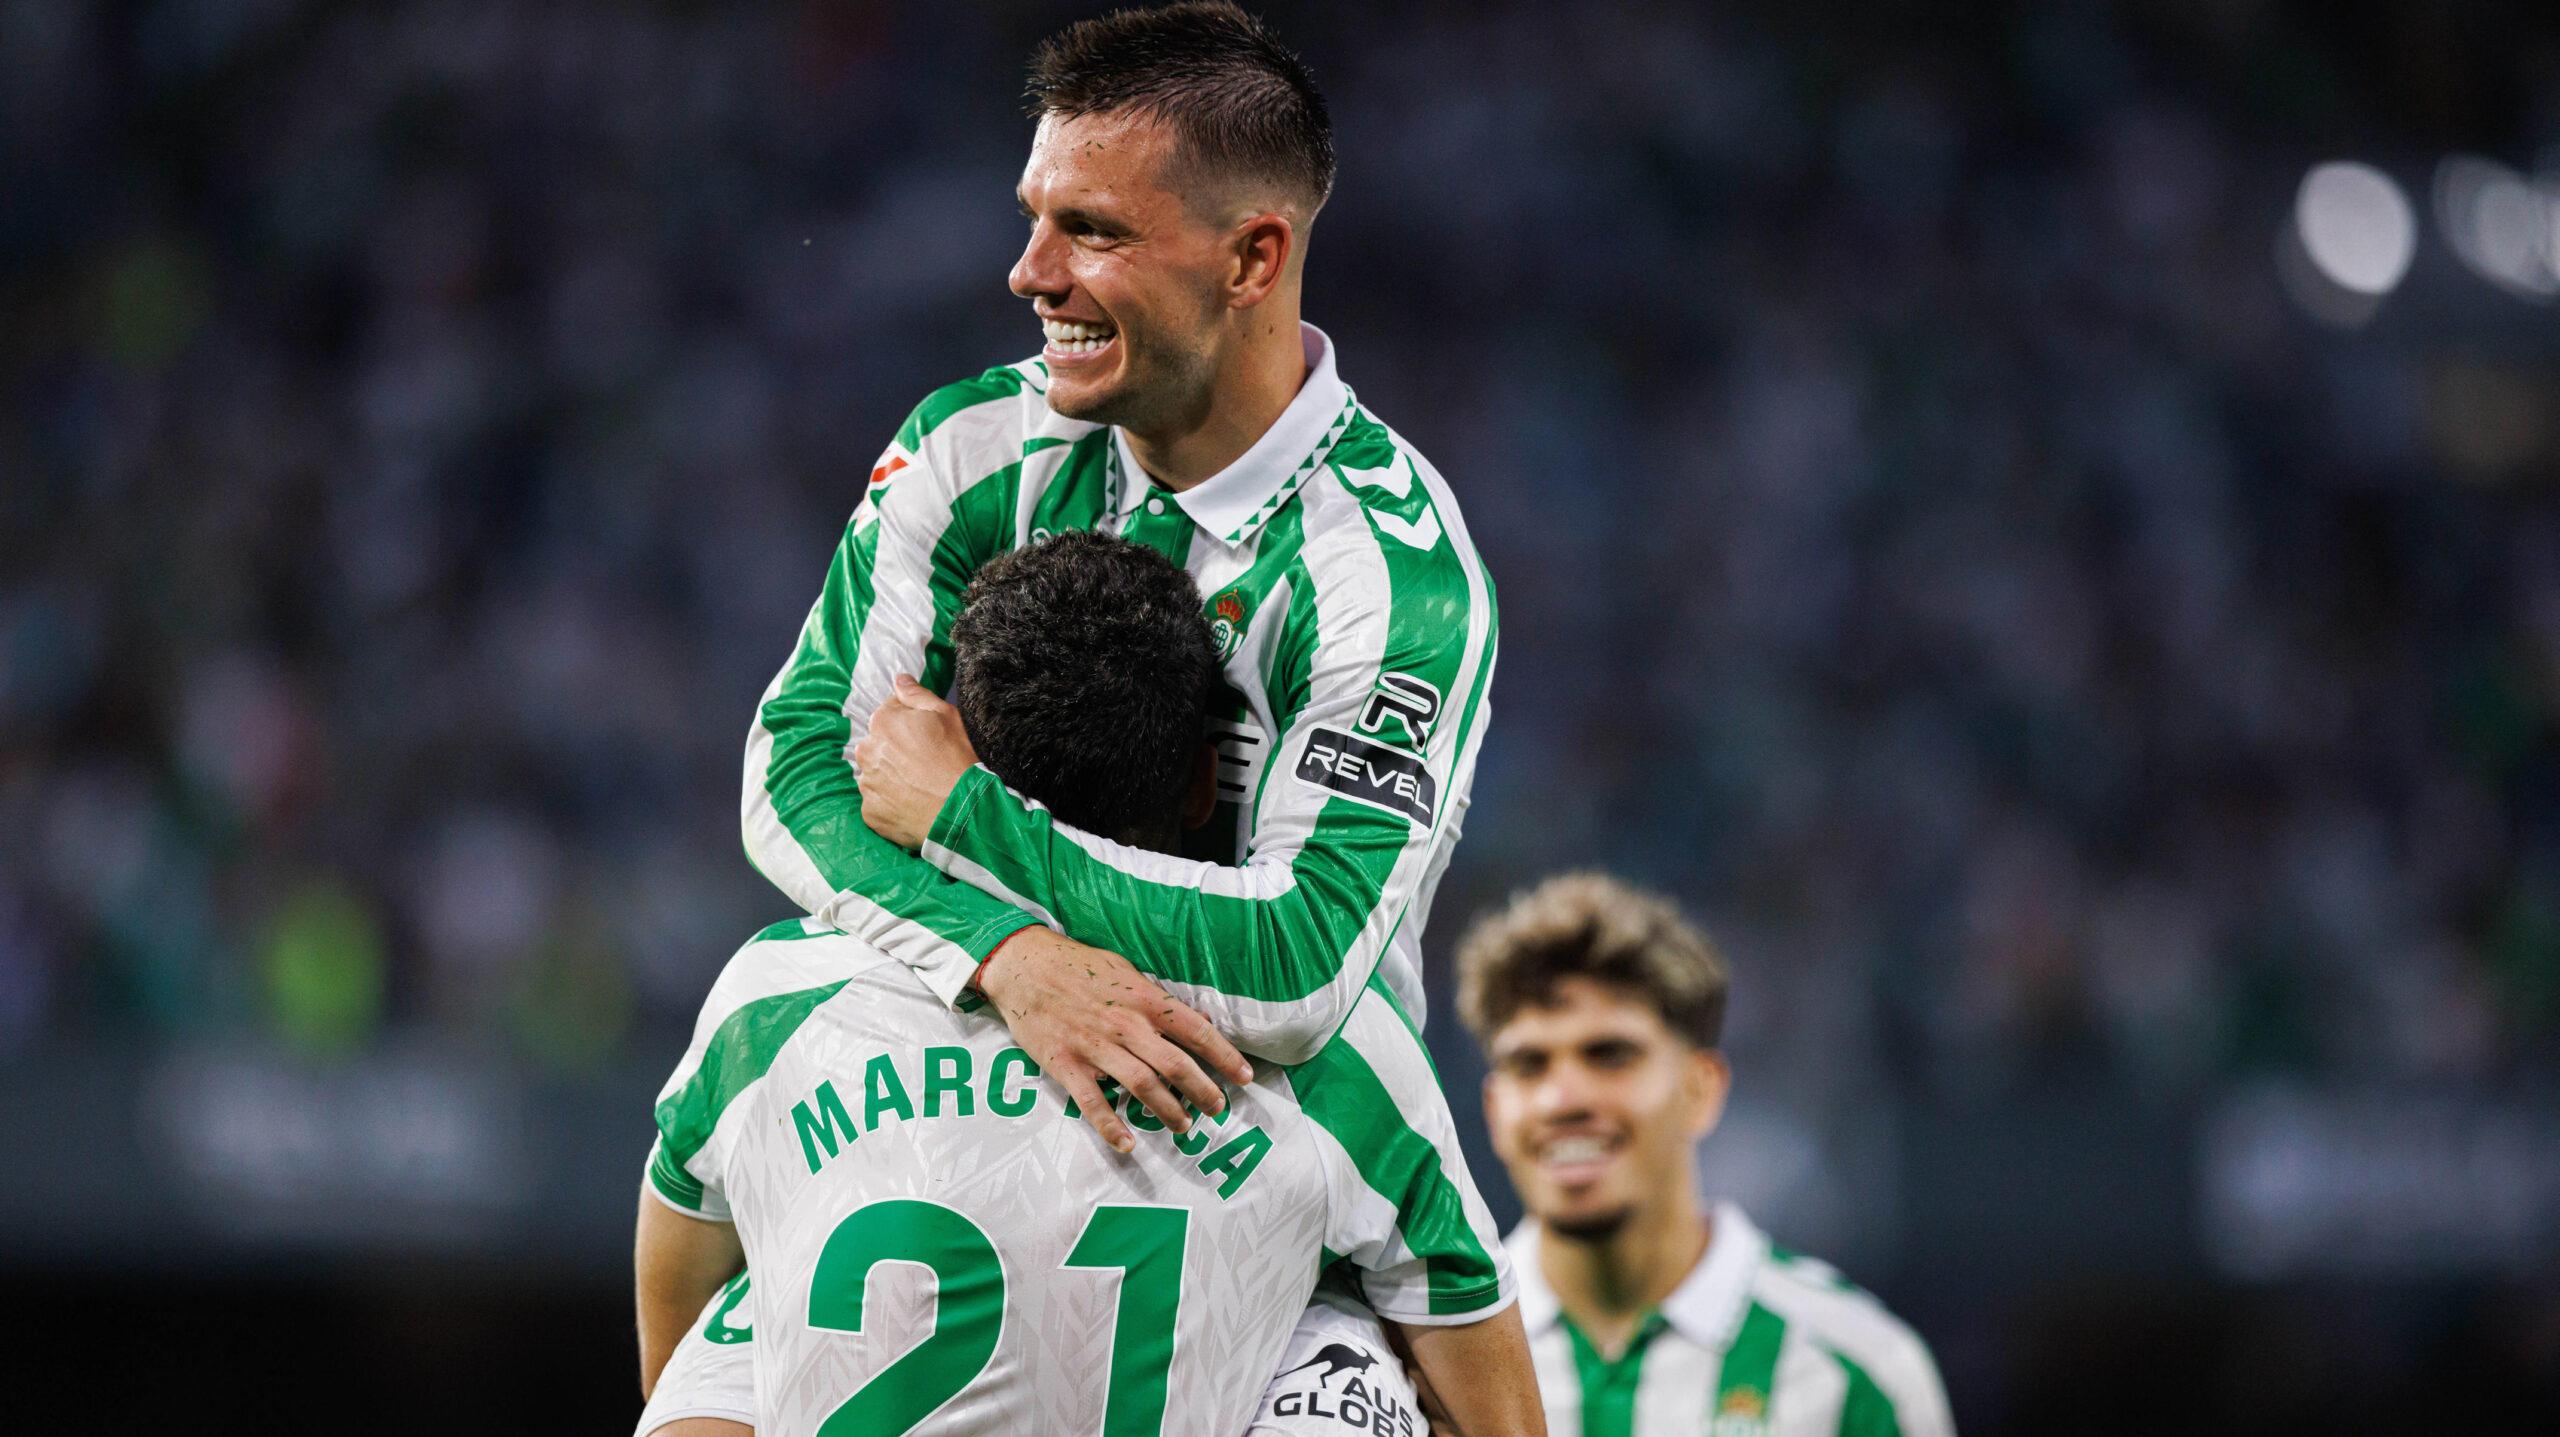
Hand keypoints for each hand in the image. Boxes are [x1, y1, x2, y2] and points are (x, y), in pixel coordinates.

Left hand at [854, 674, 978, 847]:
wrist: (963, 811)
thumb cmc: (958, 759)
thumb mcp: (946, 715)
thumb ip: (917, 694)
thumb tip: (899, 679)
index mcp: (882, 722)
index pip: (889, 714)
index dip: (911, 725)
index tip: (928, 738)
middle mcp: (866, 751)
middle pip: (879, 745)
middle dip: (897, 750)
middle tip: (926, 764)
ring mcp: (866, 784)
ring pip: (877, 774)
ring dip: (892, 777)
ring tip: (921, 786)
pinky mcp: (870, 812)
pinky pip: (878, 802)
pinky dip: (892, 803)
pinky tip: (914, 803)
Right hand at [976, 927, 1253, 1153]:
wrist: (1022, 964)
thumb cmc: (1077, 965)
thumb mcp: (1125, 970)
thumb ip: (1158, 999)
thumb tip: (1197, 1023)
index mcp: (1144, 999)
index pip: (1196, 1032)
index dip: (1225, 1057)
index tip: (1245, 1077)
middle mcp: (1125, 1025)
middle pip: (1175, 1065)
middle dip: (1204, 1091)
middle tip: (1219, 1109)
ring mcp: (1095, 1047)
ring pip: (1142, 1086)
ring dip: (1168, 1111)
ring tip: (1185, 1126)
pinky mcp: (1066, 1064)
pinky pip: (1092, 1103)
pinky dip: (1110, 1127)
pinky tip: (1127, 1145)